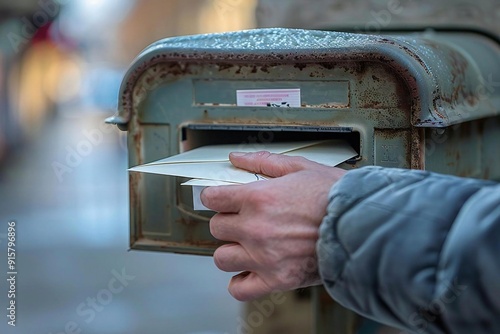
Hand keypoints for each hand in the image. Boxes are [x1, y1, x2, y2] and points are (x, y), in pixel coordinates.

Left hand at [200, 151, 345, 300]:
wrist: (364, 227)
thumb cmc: (336, 197)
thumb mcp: (301, 168)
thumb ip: (264, 162)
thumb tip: (238, 158)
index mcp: (258, 198)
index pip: (213, 198)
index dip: (216, 196)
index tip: (221, 199)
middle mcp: (256, 229)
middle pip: (216, 227)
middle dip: (227, 221)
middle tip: (244, 219)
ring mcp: (264, 257)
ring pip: (222, 257)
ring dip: (232, 250)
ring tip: (248, 244)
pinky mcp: (276, 280)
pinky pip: (239, 288)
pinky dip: (240, 281)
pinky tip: (250, 270)